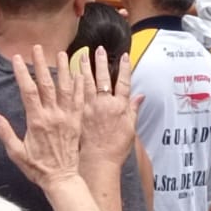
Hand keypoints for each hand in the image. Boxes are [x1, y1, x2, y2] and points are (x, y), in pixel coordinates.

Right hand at [0, 45, 82, 187]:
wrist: (62, 179)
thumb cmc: (37, 168)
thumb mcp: (16, 152)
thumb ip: (3, 131)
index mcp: (37, 121)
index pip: (28, 90)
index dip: (22, 72)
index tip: (17, 58)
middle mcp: (53, 115)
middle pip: (47, 84)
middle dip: (41, 64)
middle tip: (38, 47)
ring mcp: (67, 118)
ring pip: (66, 88)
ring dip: (63, 69)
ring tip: (61, 53)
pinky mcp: (78, 122)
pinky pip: (80, 100)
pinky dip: (80, 86)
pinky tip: (80, 73)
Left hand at [77, 47, 138, 171]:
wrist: (99, 161)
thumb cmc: (116, 148)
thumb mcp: (130, 129)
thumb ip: (133, 110)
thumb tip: (141, 96)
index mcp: (119, 107)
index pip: (123, 83)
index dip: (125, 69)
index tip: (125, 56)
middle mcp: (105, 104)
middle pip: (102, 78)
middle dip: (101, 62)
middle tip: (99, 49)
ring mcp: (90, 107)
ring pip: (86, 82)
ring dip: (84, 67)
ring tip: (82, 54)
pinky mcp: (78, 113)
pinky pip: (75, 94)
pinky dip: (73, 82)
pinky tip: (70, 72)